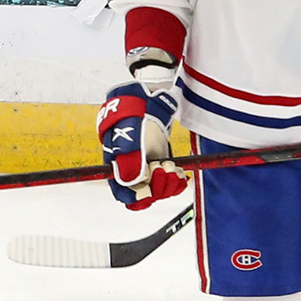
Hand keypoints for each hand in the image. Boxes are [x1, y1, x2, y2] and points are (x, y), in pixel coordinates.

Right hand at [98, 79, 187, 209]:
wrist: (148, 103)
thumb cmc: (134, 119)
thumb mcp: (130, 138)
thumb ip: (130, 160)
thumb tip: (134, 183)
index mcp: (119, 170)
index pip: (126, 197)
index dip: (140, 197)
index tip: (151, 188)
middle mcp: (133, 174)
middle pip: (147, 196)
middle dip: (159, 186)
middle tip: (164, 167)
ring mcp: (148, 170)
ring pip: (160, 191)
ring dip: (169, 183)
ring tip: (173, 167)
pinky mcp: (161, 165)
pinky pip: (169, 183)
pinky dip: (177, 181)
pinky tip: (181, 174)